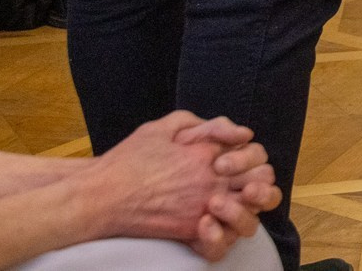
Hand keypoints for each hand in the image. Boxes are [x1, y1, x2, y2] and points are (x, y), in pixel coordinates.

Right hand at [79, 112, 272, 250]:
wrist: (100, 197)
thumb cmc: (128, 160)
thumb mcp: (162, 127)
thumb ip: (202, 123)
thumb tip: (237, 133)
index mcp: (208, 152)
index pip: (255, 153)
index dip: (252, 156)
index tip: (238, 160)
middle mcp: (212, 178)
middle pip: (262, 180)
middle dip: (260, 180)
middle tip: (247, 184)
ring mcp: (203, 205)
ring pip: (251, 211)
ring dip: (250, 208)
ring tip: (236, 204)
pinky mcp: (190, 229)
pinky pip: (224, 237)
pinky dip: (227, 232)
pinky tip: (217, 223)